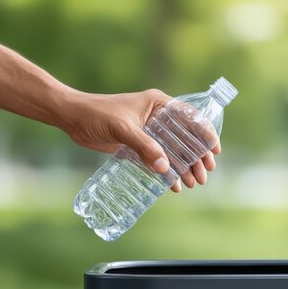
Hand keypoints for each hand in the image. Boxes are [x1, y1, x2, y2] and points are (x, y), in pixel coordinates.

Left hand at [63, 89, 220, 192]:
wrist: (72, 118)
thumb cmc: (97, 114)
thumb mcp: (122, 129)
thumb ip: (143, 146)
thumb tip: (165, 167)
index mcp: (158, 104)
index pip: (189, 117)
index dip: (205, 133)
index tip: (214, 150)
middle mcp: (157, 117)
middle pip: (185, 138)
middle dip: (196, 157)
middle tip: (203, 176)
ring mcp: (148, 132)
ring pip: (173, 151)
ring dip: (184, 167)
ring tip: (192, 184)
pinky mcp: (137, 145)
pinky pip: (158, 159)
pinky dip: (167, 171)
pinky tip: (174, 185)